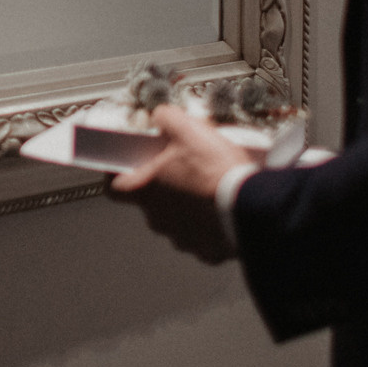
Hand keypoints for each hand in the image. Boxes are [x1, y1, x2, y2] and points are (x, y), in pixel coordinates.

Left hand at [106, 104, 251, 265]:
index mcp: (146, 190)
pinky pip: (202, 235)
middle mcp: (158, 218)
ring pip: (176, 219)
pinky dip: (209, 223)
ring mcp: (182, 237)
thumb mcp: (187, 129)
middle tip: (182, 168)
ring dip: (186, 205)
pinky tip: (222, 208)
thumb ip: (167, 118)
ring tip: (207, 187)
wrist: (253, 205)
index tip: (126, 165)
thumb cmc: (216, 171)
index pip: (114, 187)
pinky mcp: (206, 250)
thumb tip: (160, 116)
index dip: (118, 174)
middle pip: (150, 201)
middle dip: (163, 185)